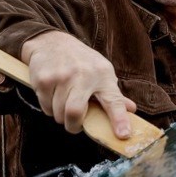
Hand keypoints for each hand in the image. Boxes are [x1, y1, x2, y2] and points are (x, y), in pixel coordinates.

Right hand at [20, 31, 136, 138]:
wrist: (51, 41)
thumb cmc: (81, 61)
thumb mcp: (102, 72)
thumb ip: (114, 94)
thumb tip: (131, 110)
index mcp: (103, 76)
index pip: (114, 101)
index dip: (119, 120)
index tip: (123, 135)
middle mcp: (83, 75)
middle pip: (75, 113)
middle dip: (73, 125)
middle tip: (74, 125)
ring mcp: (61, 76)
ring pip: (58, 113)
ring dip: (60, 116)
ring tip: (63, 103)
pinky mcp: (43, 79)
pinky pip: (45, 106)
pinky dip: (49, 107)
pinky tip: (53, 95)